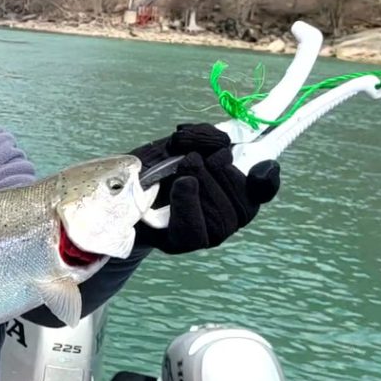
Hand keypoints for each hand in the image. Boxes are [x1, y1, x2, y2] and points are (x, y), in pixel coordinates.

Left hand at [130, 124, 280, 253]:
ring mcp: (204, 234)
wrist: (113, 191)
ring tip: (180, 172)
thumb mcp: (176, 144)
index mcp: (231, 190)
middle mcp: (224, 217)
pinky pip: (197, 231)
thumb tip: (222, 141)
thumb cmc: (149, 168)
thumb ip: (202, 137)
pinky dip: (190, 202)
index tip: (261, 164)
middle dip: (219, 170)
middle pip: (243, 201)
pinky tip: (183, 185)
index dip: (266, 179)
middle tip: (191, 160)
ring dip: (202, 183)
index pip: (261, 190)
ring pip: (224, 215)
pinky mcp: (180, 244)